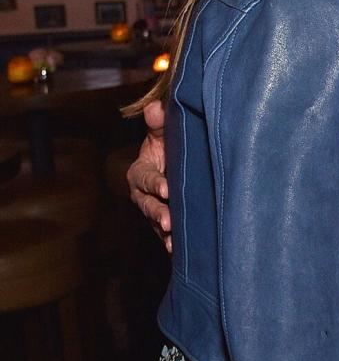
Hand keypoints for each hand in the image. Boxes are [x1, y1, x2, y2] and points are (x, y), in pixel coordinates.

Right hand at [127, 98, 171, 252]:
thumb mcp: (162, 132)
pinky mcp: (165, 222)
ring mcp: (153, 210)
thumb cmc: (167, 145)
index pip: (145, 178)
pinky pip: (165, 234)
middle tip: (169, 222)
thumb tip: (156, 108)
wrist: (174, 162)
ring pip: (156, 223)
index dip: (155, 183)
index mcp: (139, 172)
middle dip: (158, 213)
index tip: (166, 189)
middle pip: (148, 205)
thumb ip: (159, 123)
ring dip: (164, 233)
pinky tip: (178, 251)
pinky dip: (171, 243)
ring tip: (173, 242)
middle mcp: (143, 194)